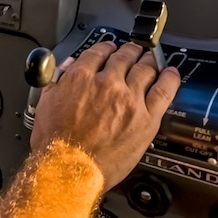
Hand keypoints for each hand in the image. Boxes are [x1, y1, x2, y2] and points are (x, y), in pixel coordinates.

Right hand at [31, 41, 180, 190]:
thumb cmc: (56, 144)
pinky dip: (170, 79)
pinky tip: (171, 74)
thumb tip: (64, 69)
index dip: (107, 47)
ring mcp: (129, 99)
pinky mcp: (146, 117)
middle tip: (134, 50)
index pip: (99, 52)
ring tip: (151, 59)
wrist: (69, 169)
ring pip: (146, 69)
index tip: (110, 49)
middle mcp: (107, 83)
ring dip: (149, 61)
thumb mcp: (45, 104)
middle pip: (124, 57)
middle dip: (130, 51)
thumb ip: (56, 81)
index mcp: (81, 78)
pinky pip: (164, 91)